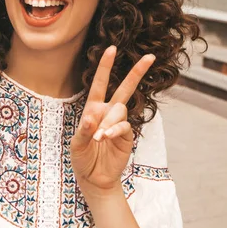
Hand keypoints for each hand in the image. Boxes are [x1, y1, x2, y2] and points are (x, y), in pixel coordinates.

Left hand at [70, 46, 154, 195]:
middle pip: (124, 88)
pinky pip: (124, 126)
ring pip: (120, 110)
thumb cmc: (82, 159)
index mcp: (93, 109)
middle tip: (150, 57)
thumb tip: (90, 118)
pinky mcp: (127, 136)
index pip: (99, 84)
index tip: (112, 49)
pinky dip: (114, 130)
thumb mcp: (76, 145)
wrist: (95, 178)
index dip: (105, 66)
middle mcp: (108, 113)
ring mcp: (119, 124)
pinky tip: (106, 138)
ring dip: (109, 122)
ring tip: (99, 138)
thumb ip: (83, 131)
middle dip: (137, 72)